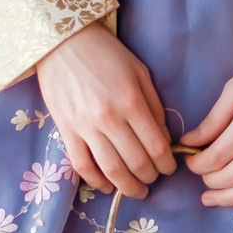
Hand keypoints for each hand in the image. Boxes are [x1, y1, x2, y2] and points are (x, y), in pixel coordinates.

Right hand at [35, 22, 176, 199]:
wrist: (63, 42)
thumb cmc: (106, 54)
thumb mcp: (139, 73)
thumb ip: (153, 106)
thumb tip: (163, 139)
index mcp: (132, 102)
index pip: (157, 146)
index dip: (167, 163)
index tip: (169, 167)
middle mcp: (110, 118)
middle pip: (136, 162)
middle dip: (150, 177)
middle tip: (154, 178)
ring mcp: (85, 126)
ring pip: (110, 170)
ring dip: (127, 186)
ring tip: (136, 190)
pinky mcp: (65, 130)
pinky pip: (81, 165)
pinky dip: (95, 181)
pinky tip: (107, 186)